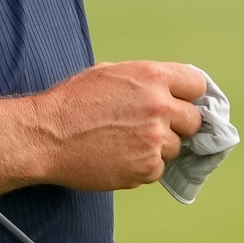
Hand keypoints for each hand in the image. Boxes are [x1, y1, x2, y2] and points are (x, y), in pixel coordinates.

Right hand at [31, 60, 213, 191]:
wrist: (46, 136)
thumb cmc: (72, 103)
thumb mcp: (110, 73)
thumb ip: (146, 81)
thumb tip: (169, 90)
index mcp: (152, 77)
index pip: (197, 85)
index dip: (188, 96)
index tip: (182, 104)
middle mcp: (160, 107)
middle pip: (193, 120)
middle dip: (177, 125)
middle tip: (151, 127)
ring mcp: (154, 139)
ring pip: (175, 147)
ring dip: (157, 148)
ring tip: (125, 143)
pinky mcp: (146, 168)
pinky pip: (157, 169)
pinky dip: (143, 167)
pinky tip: (119, 158)